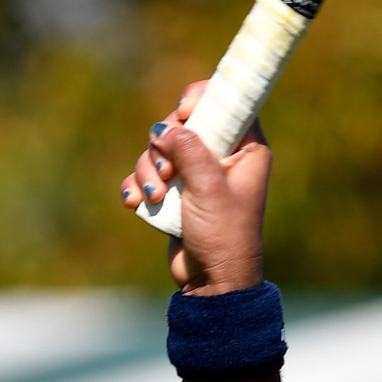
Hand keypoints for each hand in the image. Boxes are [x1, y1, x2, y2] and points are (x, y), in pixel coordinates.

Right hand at [120, 80, 269, 293]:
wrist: (212, 282)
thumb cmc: (223, 236)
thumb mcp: (208, 188)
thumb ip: (188, 150)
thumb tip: (163, 129)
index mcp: (246, 148)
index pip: (225, 101)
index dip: (201, 99)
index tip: (184, 112)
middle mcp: (223, 155)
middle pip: (183, 122)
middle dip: (164, 145)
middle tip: (167, 171)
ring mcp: (197, 173)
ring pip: (160, 148)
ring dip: (148, 169)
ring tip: (154, 196)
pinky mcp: (176, 191)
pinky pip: (149, 172)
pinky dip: (139, 184)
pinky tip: (135, 202)